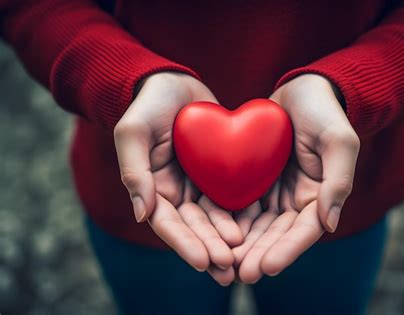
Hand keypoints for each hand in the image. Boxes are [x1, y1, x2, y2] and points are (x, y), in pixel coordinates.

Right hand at [113, 72, 242, 282]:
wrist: (174, 82)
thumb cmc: (149, 104)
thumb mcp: (134, 131)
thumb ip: (135, 171)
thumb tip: (142, 215)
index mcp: (154, 188)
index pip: (168, 224)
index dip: (185, 244)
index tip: (204, 262)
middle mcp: (177, 193)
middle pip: (194, 228)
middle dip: (211, 249)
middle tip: (230, 270)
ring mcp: (199, 184)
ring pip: (215, 218)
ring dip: (228, 240)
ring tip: (245, 258)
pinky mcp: (219, 173)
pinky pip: (232, 196)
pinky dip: (242, 213)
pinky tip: (258, 228)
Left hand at [235, 74, 359, 282]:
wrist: (302, 88)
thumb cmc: (324, 111)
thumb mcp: (338, 140)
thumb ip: (338, 180)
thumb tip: (330, 224)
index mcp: (320, 196)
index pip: (304, 231)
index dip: (287, 251)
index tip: (267, 268)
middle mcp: (296, 200)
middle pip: (277, 235)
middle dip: (259, 255)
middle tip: (239, 275)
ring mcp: (274, 192)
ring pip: (256, 226)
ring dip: (241, 246)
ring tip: (223, 263)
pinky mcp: (255, 181)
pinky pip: (240, 204)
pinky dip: (228, 220)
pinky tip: (212, 234)